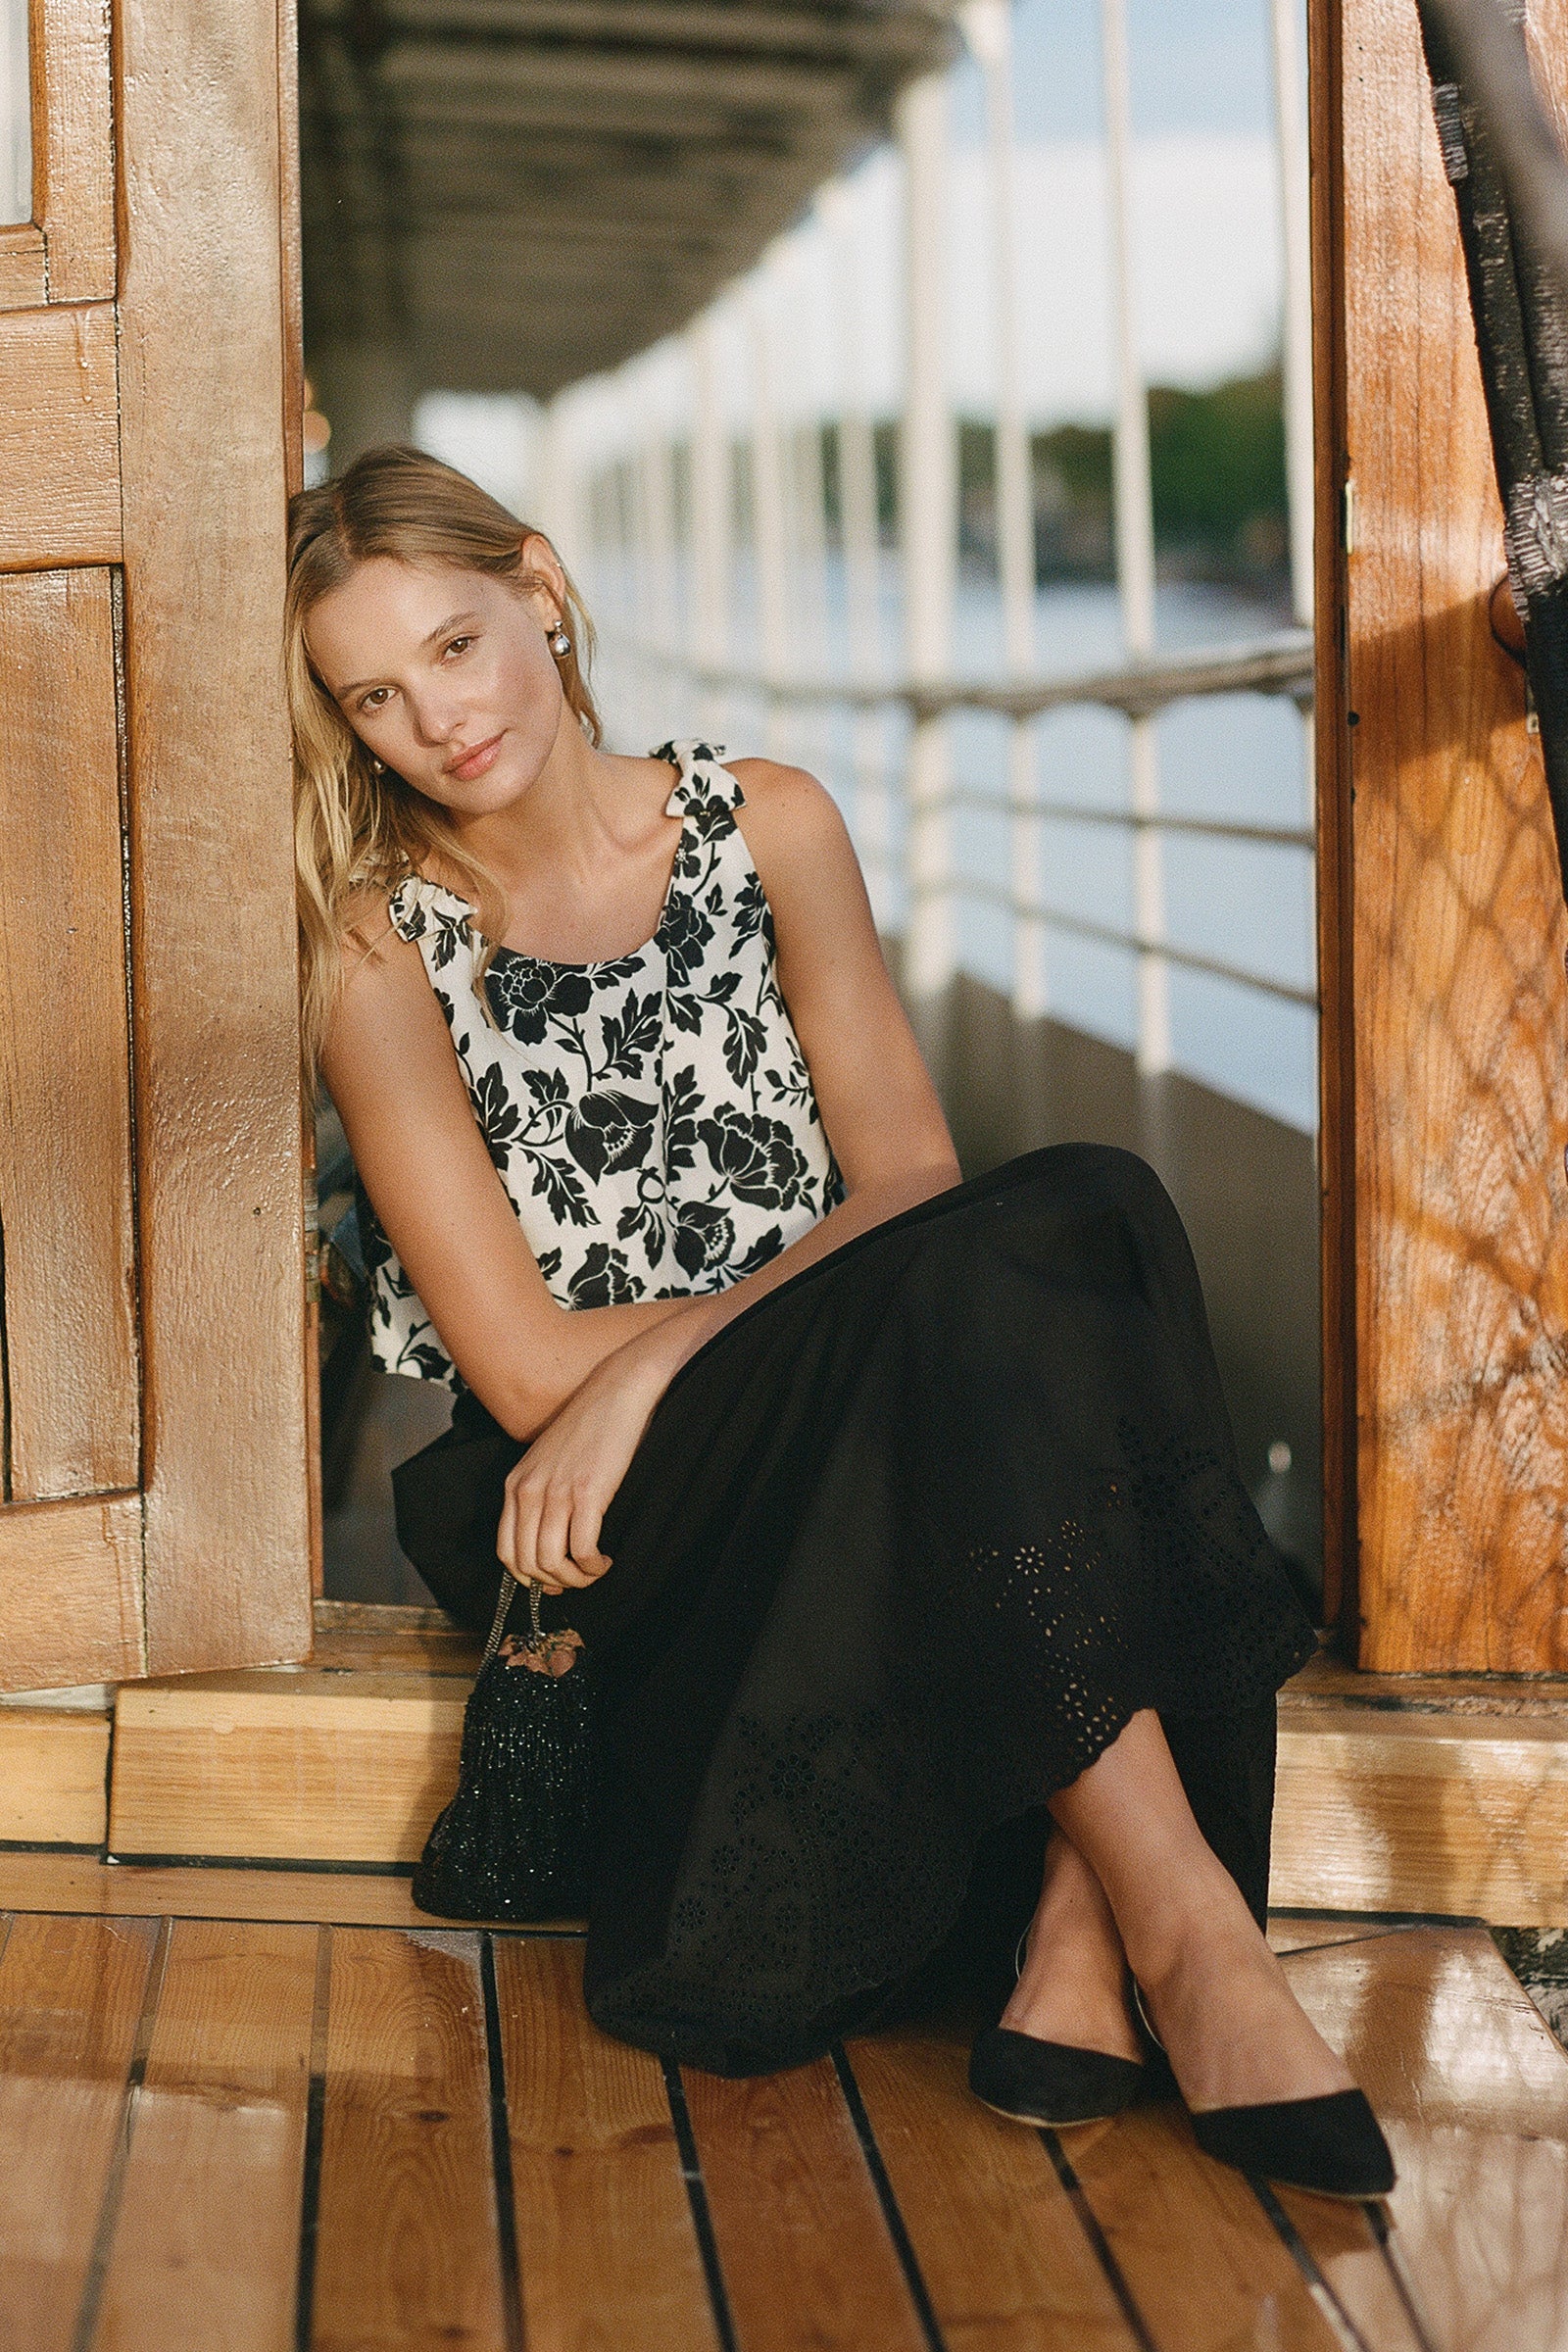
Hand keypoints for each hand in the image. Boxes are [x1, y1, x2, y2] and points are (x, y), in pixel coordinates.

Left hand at [496, 1335, 673, 1594]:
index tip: (553, 1581)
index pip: (506, 1551)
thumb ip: (541, 1495)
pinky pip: (582, 1548)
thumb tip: (549, 1539)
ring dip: (576, 1578)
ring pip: (552, 1562)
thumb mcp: (548, 1461)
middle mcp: (528, 1491)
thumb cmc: (589, 1427)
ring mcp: (556, 1492)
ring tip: (595, 1570)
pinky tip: (605, 1559)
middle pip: (527, 1563)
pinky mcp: (587, 1493)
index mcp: (515, 1485)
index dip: (529, 1577)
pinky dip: (593, 1565)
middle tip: (580, 1579)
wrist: (616, 1392)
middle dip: (556, 1582)